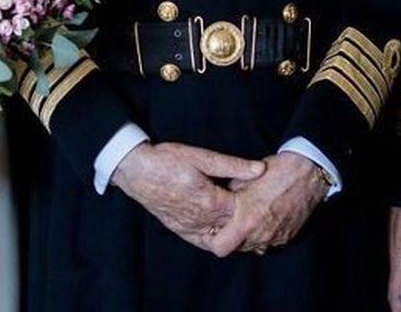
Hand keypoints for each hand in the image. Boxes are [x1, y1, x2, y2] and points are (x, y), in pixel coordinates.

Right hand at [110, 141, 264, 253]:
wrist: (136, 171)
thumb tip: (260, 169)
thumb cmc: (167, 161)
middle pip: (234, 227)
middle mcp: (202, 220)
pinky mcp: (181, 230)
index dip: (256, 202)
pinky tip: (223, 229)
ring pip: (221, 237)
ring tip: (243, 220)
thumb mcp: (202, 157)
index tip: (264, 194)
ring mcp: (191, 228)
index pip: (244, 210)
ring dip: (233, 231)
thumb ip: (233, 166)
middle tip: (259, 209)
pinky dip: (216, 238)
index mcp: (211, 202)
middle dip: (247, 219)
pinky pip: (204, 241)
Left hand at [209, 152, 326, 256]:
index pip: (220, 247)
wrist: (308, 174)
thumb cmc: (275, 172)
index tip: (211, 230)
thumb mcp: (242, 179)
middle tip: (227, 222)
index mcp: (246, 220)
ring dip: (246, 237)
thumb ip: (226, 197)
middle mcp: (260, 234)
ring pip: (252, 247)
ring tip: (246, 218)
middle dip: (229, 238)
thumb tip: (215, 204)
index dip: (211, 241)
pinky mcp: (286, 237)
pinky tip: (262, 218)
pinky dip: (261, 234)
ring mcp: (274, 238)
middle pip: (235, 249)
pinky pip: (267, 242)